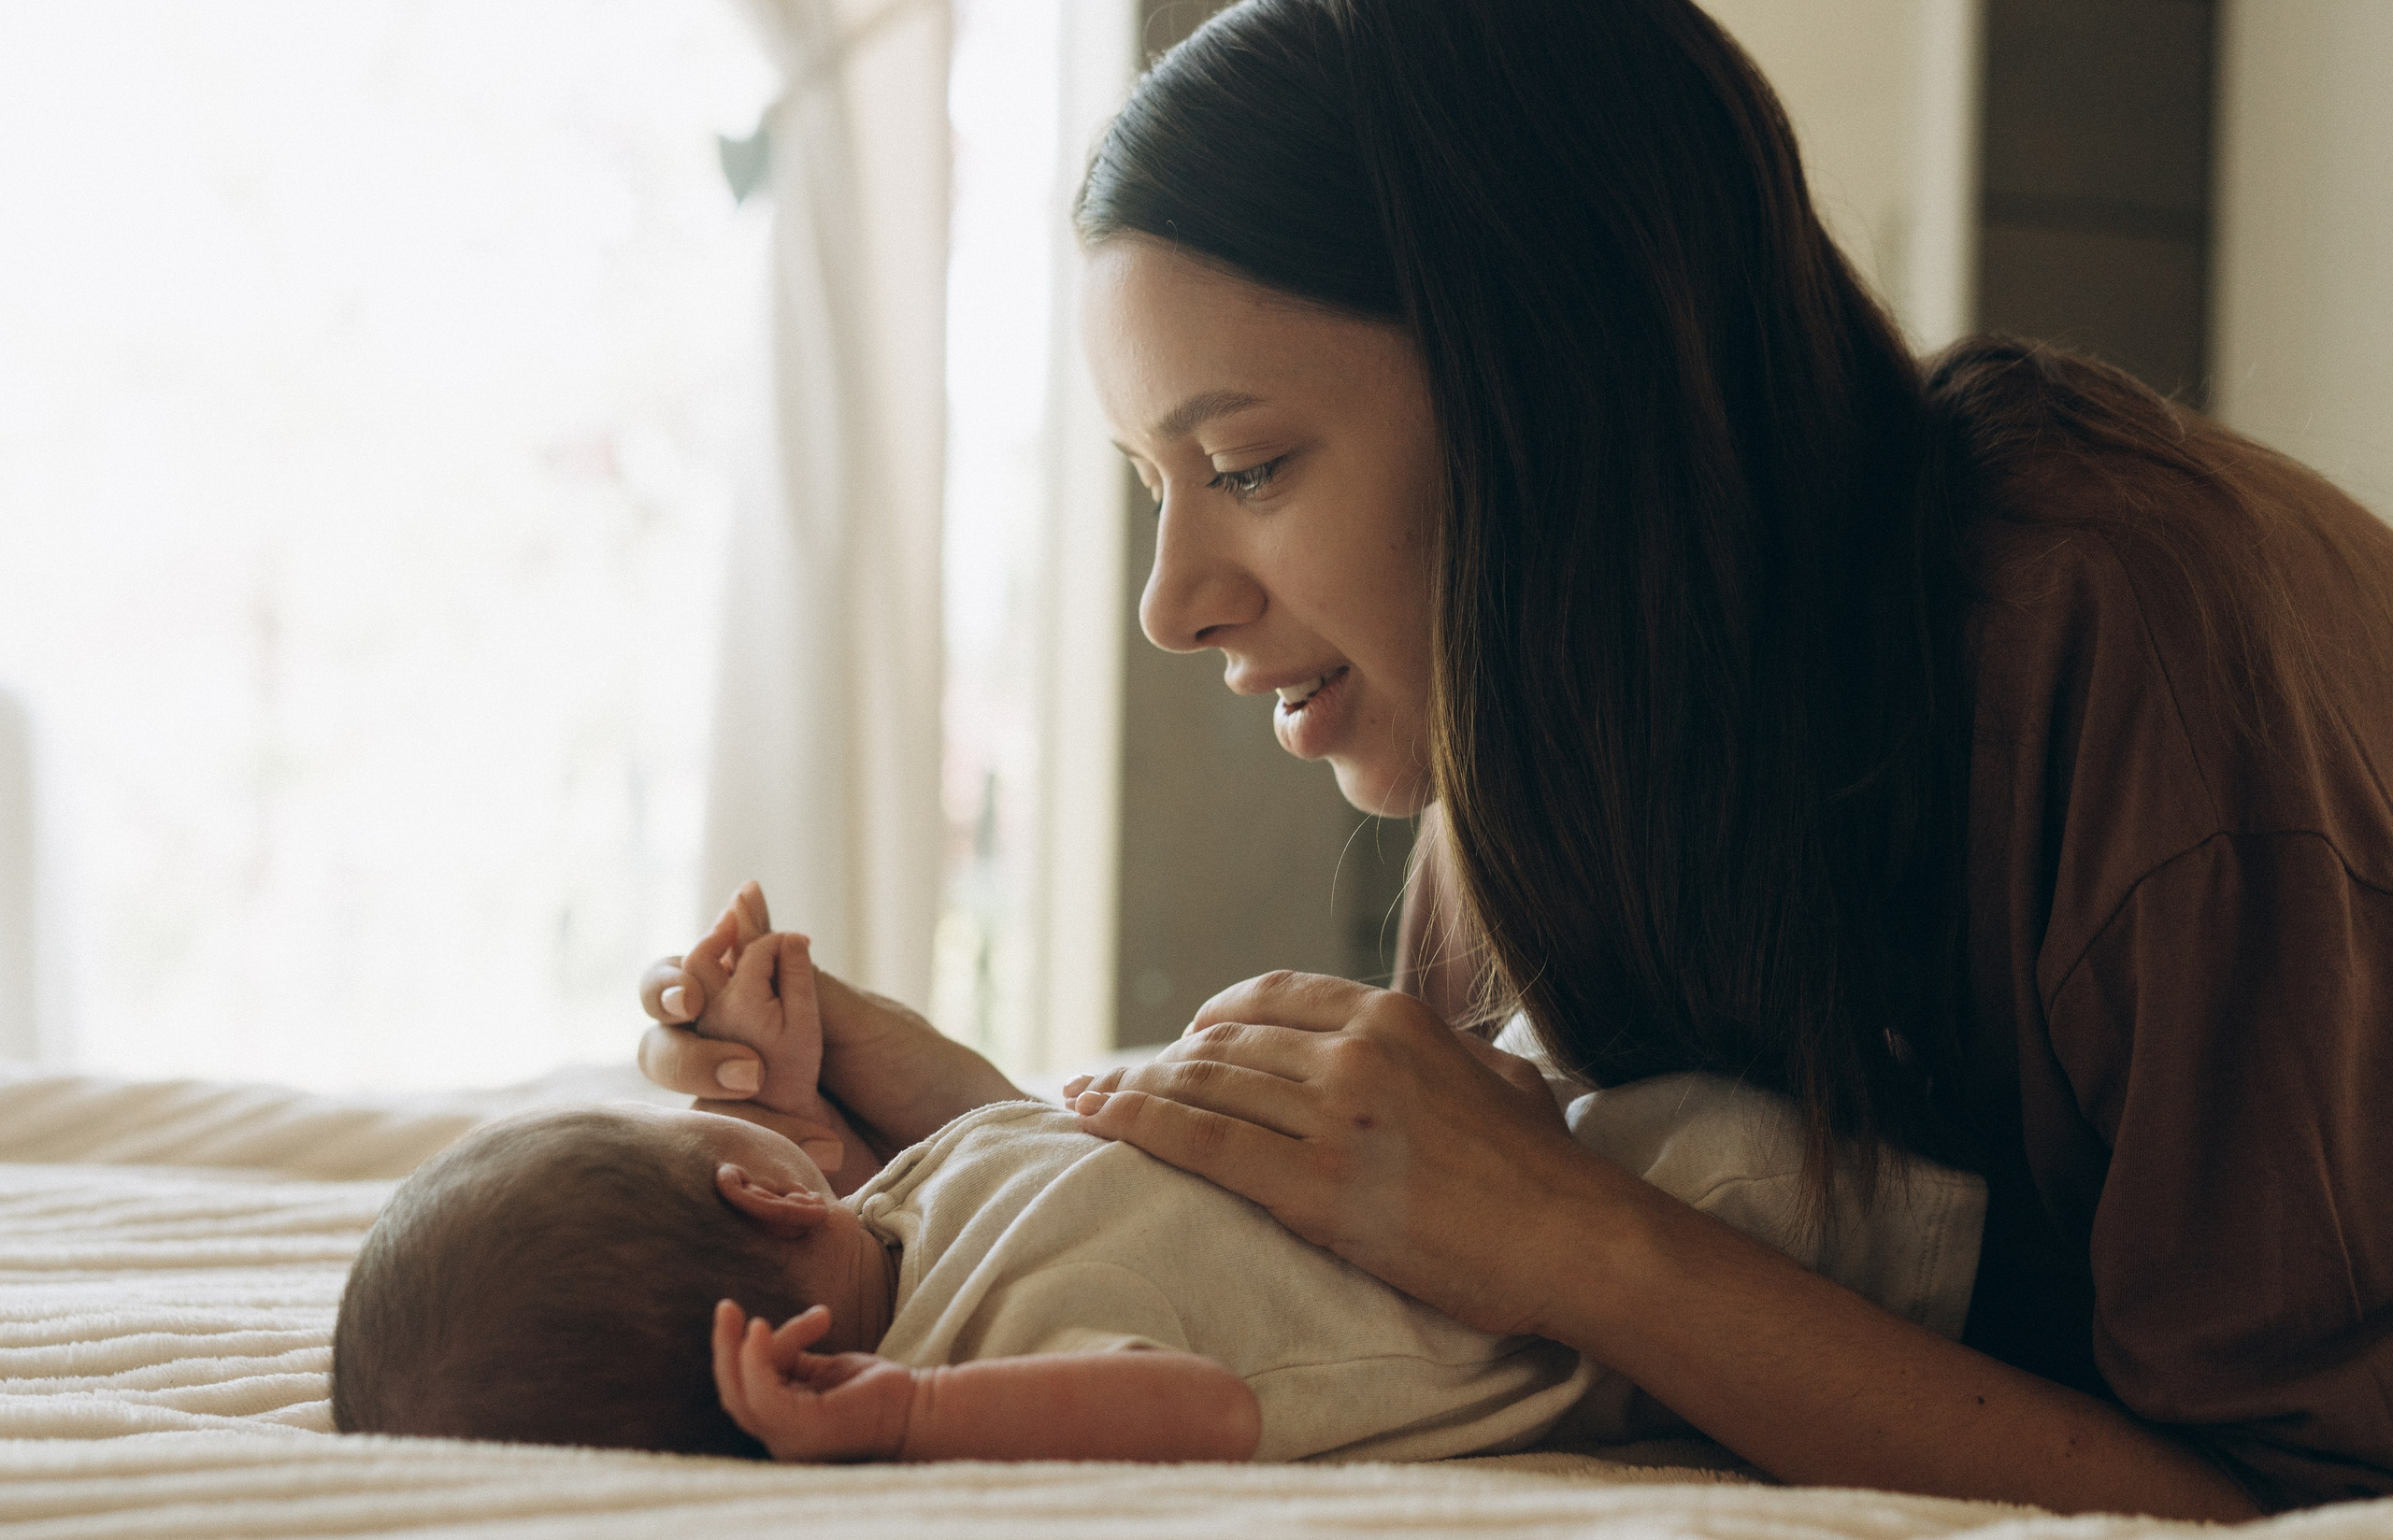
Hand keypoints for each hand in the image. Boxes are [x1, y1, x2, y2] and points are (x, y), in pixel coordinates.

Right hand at [639, 883, 1026, 1148]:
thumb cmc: (920, 1070)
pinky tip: (827, 1153)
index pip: (681, 983)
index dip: (667, 984)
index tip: (690, 996)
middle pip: (663, 1050)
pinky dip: (771, 1153)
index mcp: (757, 1005)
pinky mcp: (762, 1169)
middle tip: (749, 1073)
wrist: (967, 1146)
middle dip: (688, 1059)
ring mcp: (746, 1118)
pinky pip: (728, 1162)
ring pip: (686, 1114)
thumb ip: (795, 977)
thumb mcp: (862, 1020)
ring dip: (743, 1116)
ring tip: (822, 1132)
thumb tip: (744, 900)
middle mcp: (737, 1057)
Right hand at [711, 1300, 916, 1462]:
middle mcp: (782, 1441)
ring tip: (738, 1313)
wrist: (921, 1406)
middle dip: (724, 1350)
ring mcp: (791, 1439)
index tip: (761, 1318)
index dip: (745, 1354)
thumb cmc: (878, 1390)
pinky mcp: (805, 1427)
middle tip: (725, 1307)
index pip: (748, 1391)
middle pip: (734, 1396)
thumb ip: (793, 1362)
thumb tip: (761, 1335)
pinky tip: (760, 1329)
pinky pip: (764, 1394)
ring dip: (734, 1350)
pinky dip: (756, 1361)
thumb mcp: (824, 1370)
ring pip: (742, 1395)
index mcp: (785, 1429)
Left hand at [1064, 971, 1603, 1337]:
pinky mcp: (1314, 1187)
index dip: (1211, 1018)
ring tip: (1086, 1100)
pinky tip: (1094, 1120)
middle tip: (1114, 1081)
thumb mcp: (1497, 1072)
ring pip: (1200, 1086)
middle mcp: (1354, 1052)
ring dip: (1130, 1090)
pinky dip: (1135, 1124)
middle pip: (1222, 1043)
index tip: (1182, 1041)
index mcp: (1392, 1016)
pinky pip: (1199, 1142)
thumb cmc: (1545, 1170)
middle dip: (1159, 1062)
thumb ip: (1441, 1047)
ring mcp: (1332, 1116)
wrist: (1574, 1239)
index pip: (1269, 996)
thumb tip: (1418, 1045)